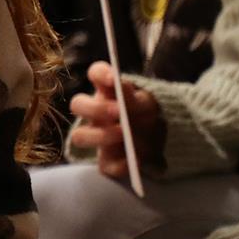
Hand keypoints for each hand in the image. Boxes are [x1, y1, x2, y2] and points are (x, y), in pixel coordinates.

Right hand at [69, 62, 166, 177]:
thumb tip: (122, 87)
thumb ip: (134, 97)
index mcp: (105, 91)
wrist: (160, 144)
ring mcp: (96, 137)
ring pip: (79, 136)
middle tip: (118, 112)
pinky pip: (104, 165)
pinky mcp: (105, 161)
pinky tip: (136, 162)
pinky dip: (120, 164)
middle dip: (96, 108)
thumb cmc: (148, 116)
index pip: (95, 73)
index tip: (113, 79)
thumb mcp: (147, 104)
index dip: (100, 74)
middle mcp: (94, 113)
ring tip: (124, 136)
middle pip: (78, 104)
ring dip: (100, 136)